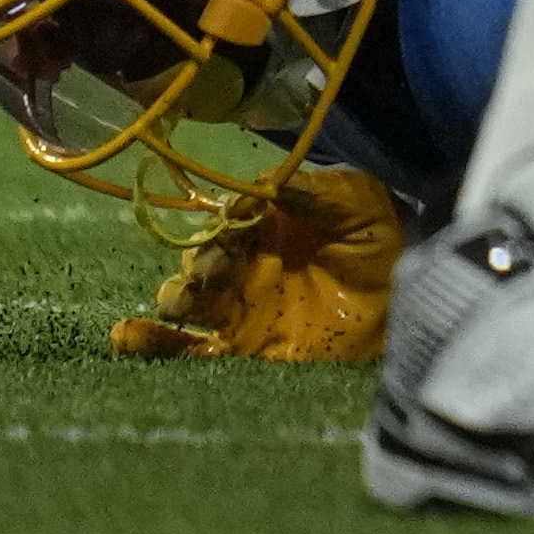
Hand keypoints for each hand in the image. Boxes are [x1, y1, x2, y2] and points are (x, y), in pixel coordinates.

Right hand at [111, 163, 406, 362]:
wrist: (407, 313)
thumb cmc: (384, 250)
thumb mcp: (361, 206)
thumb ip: (318, 190)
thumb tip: (263, 183)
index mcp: (268, 225)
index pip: (226, 215)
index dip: (224, 218)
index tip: (234, 224)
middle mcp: (243, 264)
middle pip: (198, 256)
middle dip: (201, 257)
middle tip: (218, 265)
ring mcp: (235, 308)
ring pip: (182, 298)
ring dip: (176, 294)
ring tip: (189, 296)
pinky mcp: (236, 350)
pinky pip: (181, 350)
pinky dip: (149, 344)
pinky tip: (126, 336)